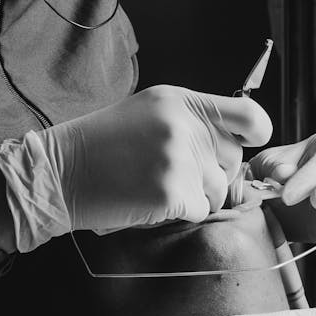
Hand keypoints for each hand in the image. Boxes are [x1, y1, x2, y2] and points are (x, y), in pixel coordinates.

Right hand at [0, 85, 272, 250]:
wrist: (60, 173)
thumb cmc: (102, 146)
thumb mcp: (148, 112)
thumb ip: (193, 121)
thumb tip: (236, 143)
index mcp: (180, 101)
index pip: (251, 116)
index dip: (255, 136)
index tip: (243, 146)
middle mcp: (185, 126)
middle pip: (234, 159)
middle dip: (213, 173)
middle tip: (173, 173)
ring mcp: (180, 160)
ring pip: (219, 190)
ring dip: (196, 197)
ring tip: (155, 186)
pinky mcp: (173, 194)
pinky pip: (200, 212)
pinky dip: (179, 214)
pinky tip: (148, 200)